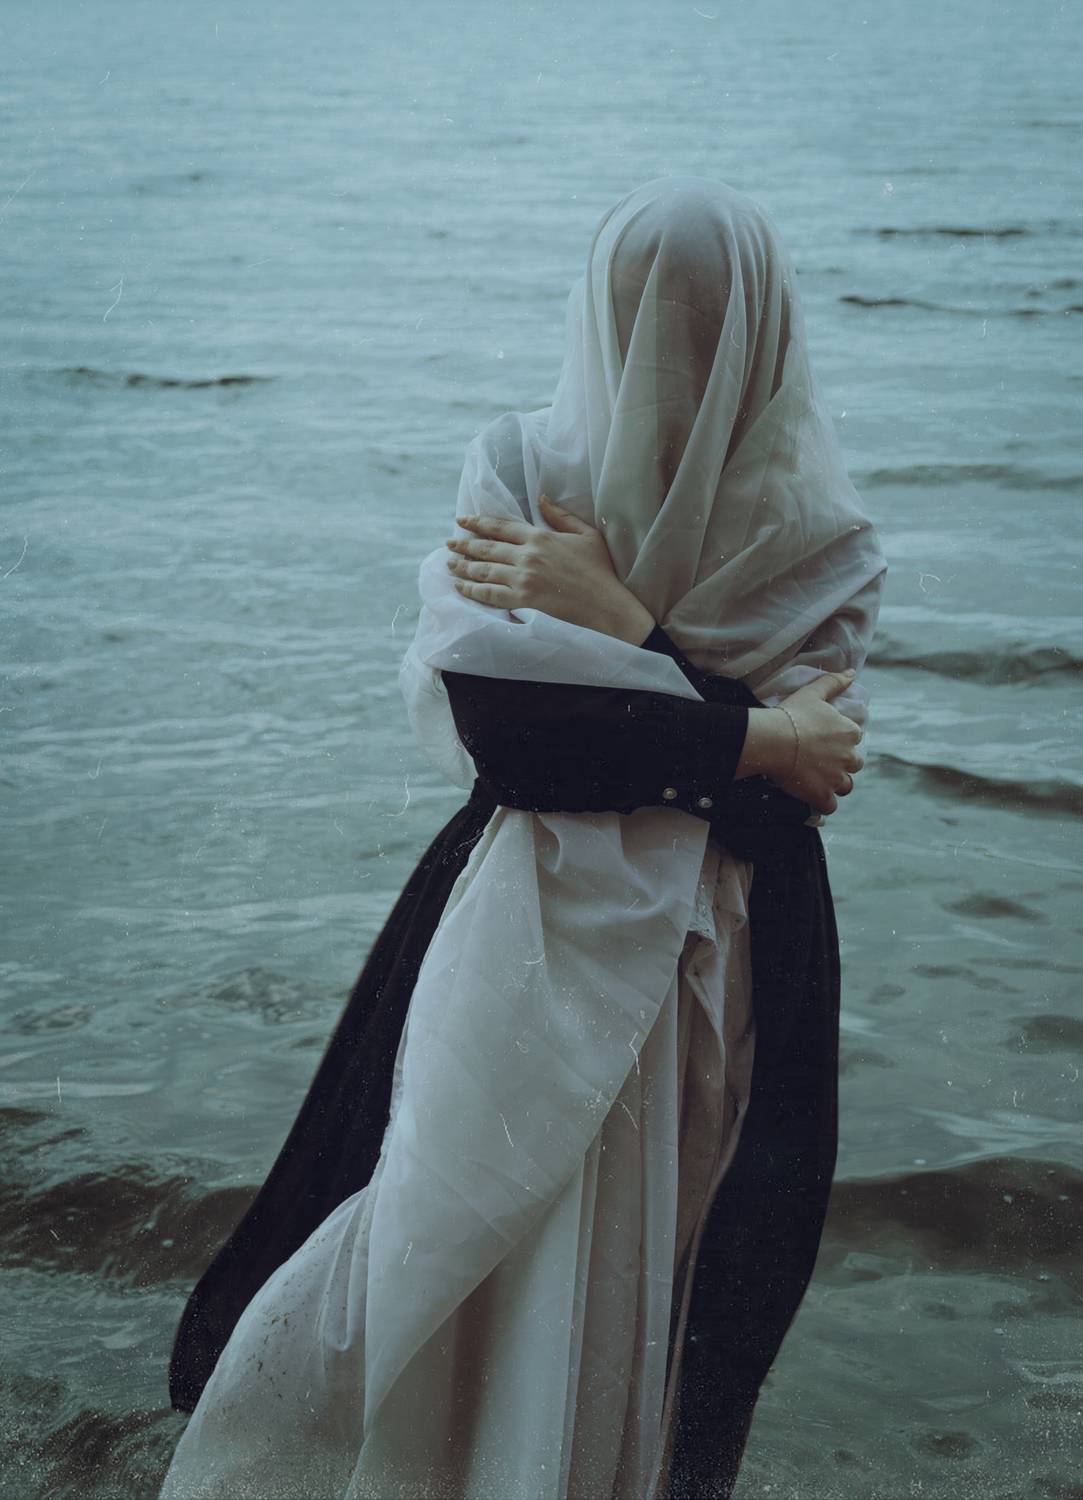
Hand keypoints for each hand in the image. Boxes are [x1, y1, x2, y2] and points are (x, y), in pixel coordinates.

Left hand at [445, 495, 655, 644]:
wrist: (605, 605)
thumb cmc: (600, 571)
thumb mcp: (586, 535)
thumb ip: (560, 516)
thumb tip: (541, 498)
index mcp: (540, 536)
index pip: (500, 526)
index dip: (477, 522)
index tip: (462, 520)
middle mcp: (527, 555)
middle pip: (486, 547)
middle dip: (464, 544)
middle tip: (449, 543)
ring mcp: (523, 578)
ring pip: (484, 570)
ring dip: (464, 567)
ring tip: (450, 564)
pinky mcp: (522, 599)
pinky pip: (489, 594)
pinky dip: (472, 590)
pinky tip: (461, 588)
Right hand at [738, 670, 864, 814]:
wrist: (772, 740)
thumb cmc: (791, 715)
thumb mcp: (813, 692)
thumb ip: (834, 682)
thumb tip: (852, 672)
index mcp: (850, 732)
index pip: (854, 738)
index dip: (839, 740)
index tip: (822, 741)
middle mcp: (848, 757)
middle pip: (853, 764)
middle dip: (841, 764)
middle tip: (819, 761)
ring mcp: (836, 778)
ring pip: (845, 786)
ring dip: (835, 784)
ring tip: (816, 779)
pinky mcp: (822, 796)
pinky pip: (830, 806)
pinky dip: (823, 803)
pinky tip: (812, 797)